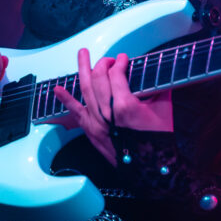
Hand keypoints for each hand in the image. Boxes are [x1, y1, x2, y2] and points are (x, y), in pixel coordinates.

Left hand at [52, 50, 172, 165]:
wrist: (149, 166)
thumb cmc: (158, 140)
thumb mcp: (164, 109)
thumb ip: (157, 89)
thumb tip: (154, 75)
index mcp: (125, 105)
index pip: (116, 74)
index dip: (120, 62)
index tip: (124, 58)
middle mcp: (106, 112)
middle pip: (98, 77)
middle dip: (104, 63)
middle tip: (110, 59)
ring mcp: (95, 121)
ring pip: (85, 88)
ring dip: (83, 68)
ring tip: (82, 54)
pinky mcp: (90, 130)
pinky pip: (75, 112)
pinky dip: (66, 99)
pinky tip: (57, 89)